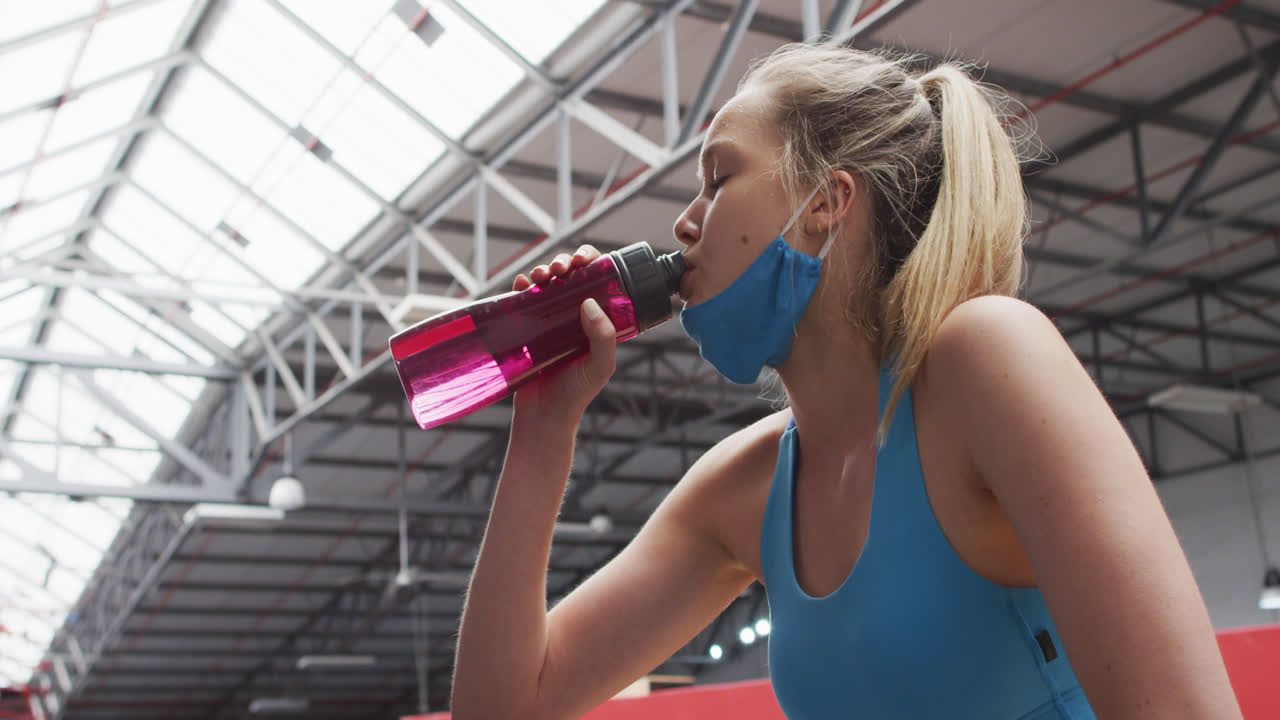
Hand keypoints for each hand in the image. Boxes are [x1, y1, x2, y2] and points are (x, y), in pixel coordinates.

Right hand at [510, 245, 616, 422]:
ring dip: (544, 270)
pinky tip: (523, 284)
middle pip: (571, 276)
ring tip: (542, 276)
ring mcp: (549, 321)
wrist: (543, 416)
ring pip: (548, 283)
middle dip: (565, 262)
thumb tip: (589, 302)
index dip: (592, 262)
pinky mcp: (527, 328)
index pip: (599, 281)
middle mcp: (574, 316)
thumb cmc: (576, 393)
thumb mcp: (600, 366)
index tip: (583, 260)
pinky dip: (523, 285)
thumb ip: (603, 337)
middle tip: (560, 268)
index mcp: (597, 321)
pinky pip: (524, 299)